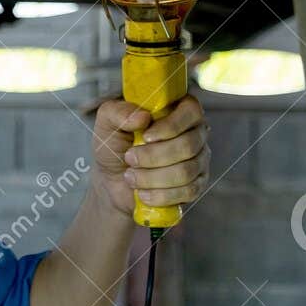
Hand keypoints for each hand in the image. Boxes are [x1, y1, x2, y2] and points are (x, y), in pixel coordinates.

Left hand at [90, 95, 208, 218]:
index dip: (170, 126)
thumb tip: (142, 116)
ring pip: (186, 171)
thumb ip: (117, 112)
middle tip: (130, 158)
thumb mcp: (107, 124)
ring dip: (152, 178)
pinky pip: (188, 191)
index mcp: (178, 109)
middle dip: (153, 157)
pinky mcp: (197, 185)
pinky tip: (143, 193)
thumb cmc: (115, 147)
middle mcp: (195, 132)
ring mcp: (199, 160)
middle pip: (188, 145)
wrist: (113, 182)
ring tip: (131, 177)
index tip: (145, 137)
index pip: (191, 111)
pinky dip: (160, 195)